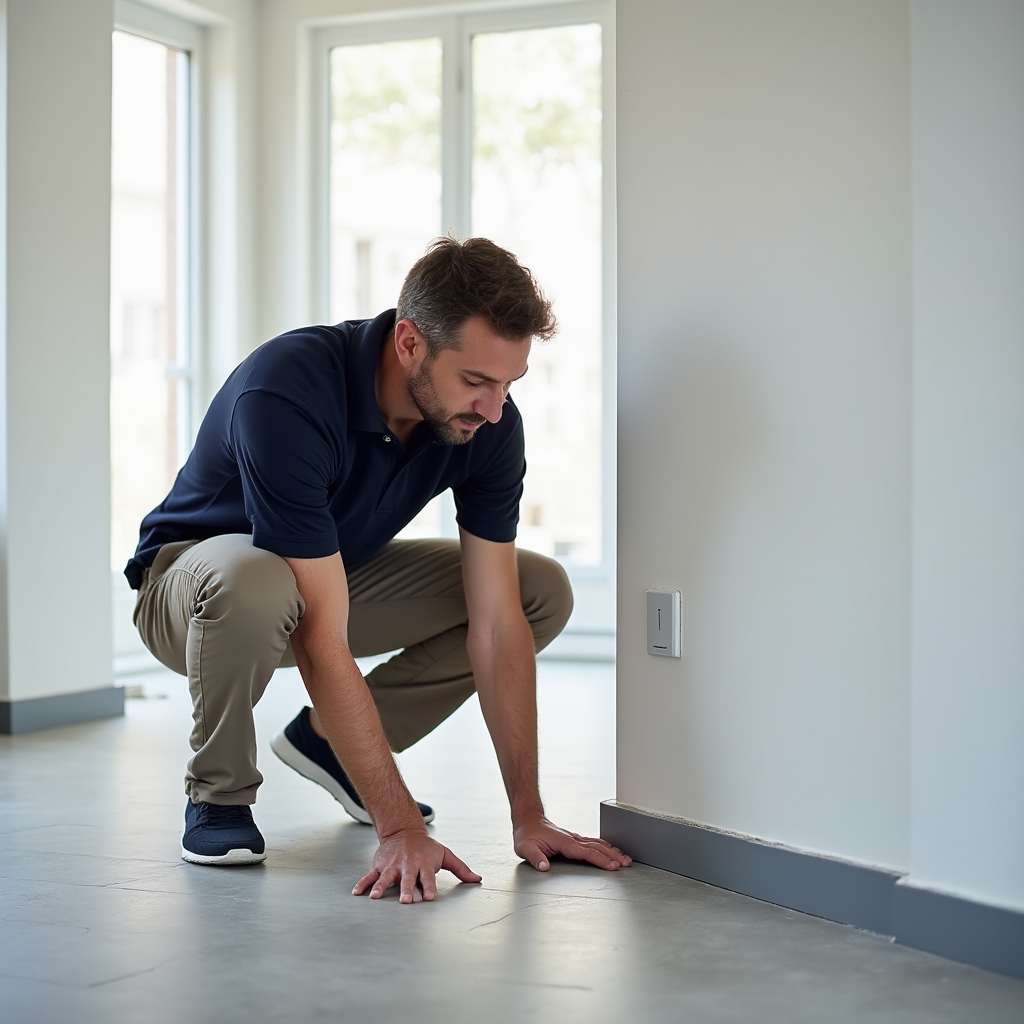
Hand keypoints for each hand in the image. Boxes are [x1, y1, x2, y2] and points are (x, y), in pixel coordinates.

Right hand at [352, 828, 481, 903]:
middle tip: (405, 901)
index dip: (429, 887)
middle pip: (407, 879)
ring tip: (375, 897)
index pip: (428, 878)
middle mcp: (408, 866)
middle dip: (406, 890)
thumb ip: (461, 869)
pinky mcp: (380, 867)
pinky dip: (363, 884)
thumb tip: (478, 880)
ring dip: (381, 887)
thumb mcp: (445, 855)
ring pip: (386, 878)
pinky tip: (357, 893)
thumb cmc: (427, 847)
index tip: (429, 898)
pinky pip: (370, 876)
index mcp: (424, 865)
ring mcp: (392, 866)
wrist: (404, 830)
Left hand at [513, 816, 632, 871]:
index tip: (613, 866)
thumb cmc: (526, 835)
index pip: (587, 852)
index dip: (601, 860)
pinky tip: (611, 850)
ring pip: (598, 843)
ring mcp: (574, 838)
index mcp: (564, 842)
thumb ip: (535, 858)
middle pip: (597, 847)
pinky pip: (593, 842)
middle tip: (627, 864)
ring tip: (625, 859)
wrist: (527, 820)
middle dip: (613, 856)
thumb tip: (544, 867)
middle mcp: (572, 839)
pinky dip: (605, 846)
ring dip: (612, 851)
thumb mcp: (525, 848)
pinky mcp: (574, 839)